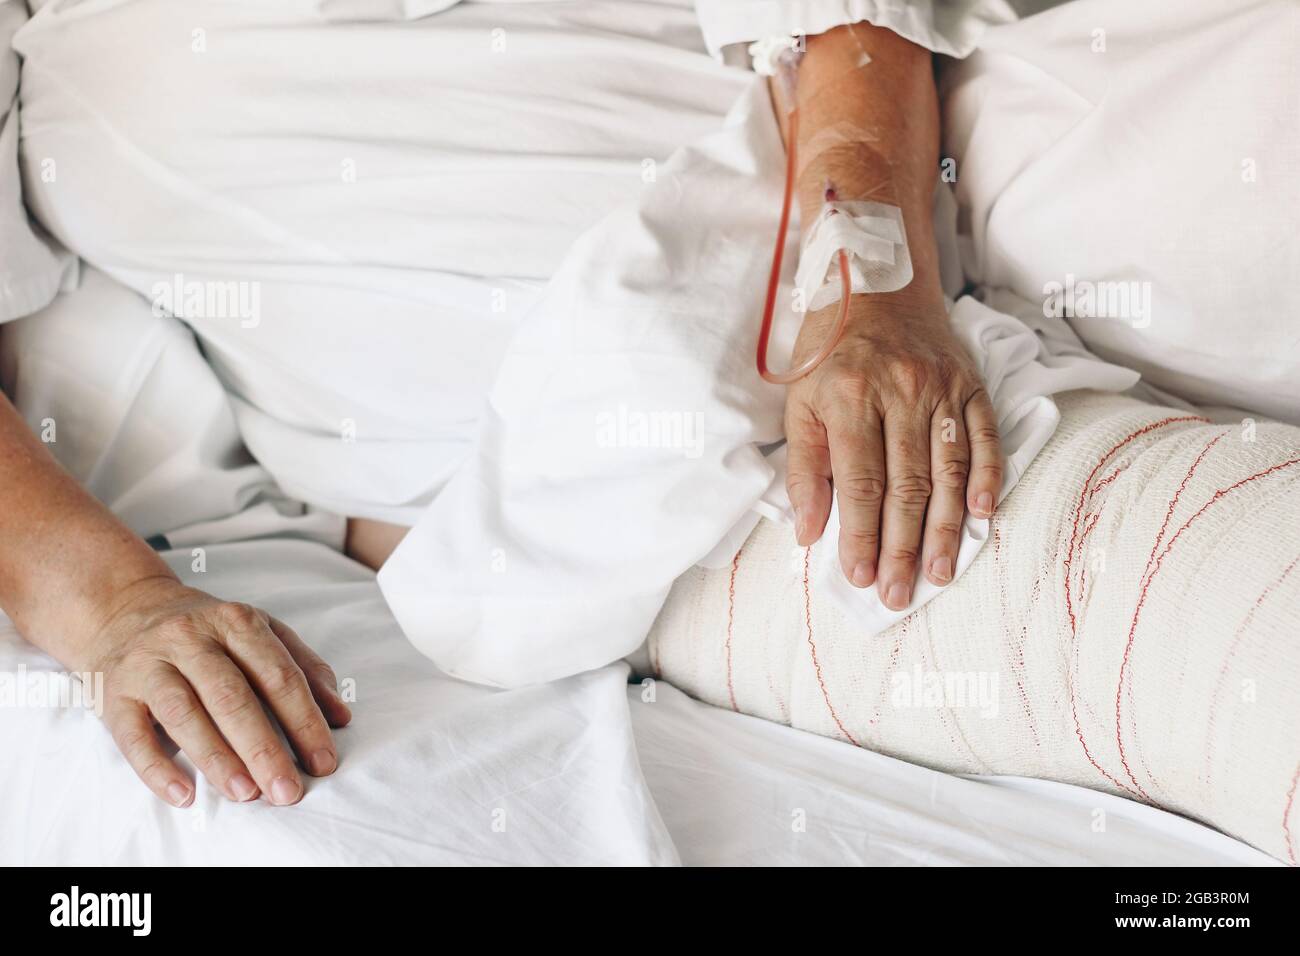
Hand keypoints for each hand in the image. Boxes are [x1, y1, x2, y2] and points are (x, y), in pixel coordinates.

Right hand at [85, 576, 351, 807]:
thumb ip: (303, 668)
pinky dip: (157, 768)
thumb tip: (341, 717)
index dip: (304, 721)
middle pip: (232, 697)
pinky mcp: (114, 694)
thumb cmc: (207, 632)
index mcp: (236, 622)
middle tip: (287, 790)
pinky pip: (133, 735)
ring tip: (246, 793)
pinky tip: (184, 795)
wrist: (125, 610)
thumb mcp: (259, 633)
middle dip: (264, 748)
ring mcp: (148, 664)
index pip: (278, 676)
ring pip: (185, 713)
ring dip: (217, 758)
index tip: (323, 762)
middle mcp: (191, 638)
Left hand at [784, 293, 1001, 608]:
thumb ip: (805, 468)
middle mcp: (901, 393)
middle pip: (906, 485)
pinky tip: (983, 517)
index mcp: (850, 397)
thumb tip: (809, 532)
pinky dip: (987, 480)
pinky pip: (985, 440)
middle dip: (902, 547)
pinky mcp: (971, 386)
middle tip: (898, 593)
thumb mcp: (799, 401)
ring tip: (939, 573)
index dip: (859, 534)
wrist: (877, 284)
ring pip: (948, 471)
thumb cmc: (829, 352)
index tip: (858, 576)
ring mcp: (943, 389)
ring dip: (945, 529)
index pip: (859, 481)